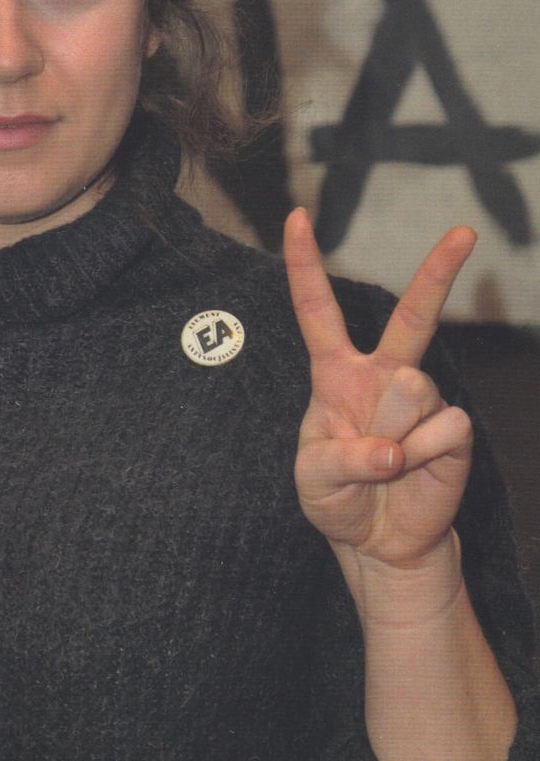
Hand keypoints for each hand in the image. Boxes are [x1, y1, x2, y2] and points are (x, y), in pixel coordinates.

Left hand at [283, 208, 475, 575]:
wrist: (379, 543)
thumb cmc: (338, 500)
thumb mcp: (313, 480)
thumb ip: (340, 458)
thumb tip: (392, 448)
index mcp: (336, 375)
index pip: (317, 312)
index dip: (305, 266)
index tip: (296, 216)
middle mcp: (384, 376)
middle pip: (412, 315)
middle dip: (438, 271)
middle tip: (463, 233)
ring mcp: (423, 399)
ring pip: (412, 389)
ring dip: (392, 438)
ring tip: (384, 468)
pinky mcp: (454, 429)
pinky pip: (441, 429)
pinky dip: (422, 458)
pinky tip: (413, 473)